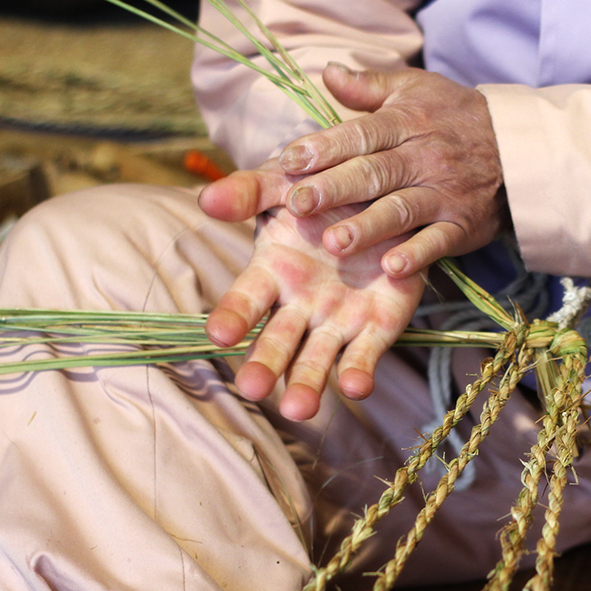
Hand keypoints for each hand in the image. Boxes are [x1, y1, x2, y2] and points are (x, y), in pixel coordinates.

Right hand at [199, 161, 423, 420]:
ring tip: (299, 409)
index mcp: (272, 270)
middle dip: (265, 364)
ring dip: (308, 382)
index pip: (246, 299)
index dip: (233, 315)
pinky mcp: (378, 324)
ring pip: (318, 357)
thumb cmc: (322, 190)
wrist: (384, 191)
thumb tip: (206, 198)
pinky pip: (367, 352)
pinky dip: (360, 371)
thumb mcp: (285, 182)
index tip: (218, 334)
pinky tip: (356, 387)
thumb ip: (249, 191)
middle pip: (278, 341)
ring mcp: (339, 318)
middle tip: (252, 388)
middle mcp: (300, 303)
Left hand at [274, 63, 508, 276]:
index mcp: (407, 122)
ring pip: (401, 209)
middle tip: (298, 205)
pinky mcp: (463, 225)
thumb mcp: (415, 89)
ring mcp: (444, 193)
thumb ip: (368, 85)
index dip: (324, 147)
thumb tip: (326, 72)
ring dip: (368, 227)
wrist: (518, 147)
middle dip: (335, 189)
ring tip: (334, 243)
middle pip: (375, 173)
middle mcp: (424, 158)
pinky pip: (438, 240)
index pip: (360, 134)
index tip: (289, 162)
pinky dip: (417, 255)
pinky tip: (392, 269)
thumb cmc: (455, 116)